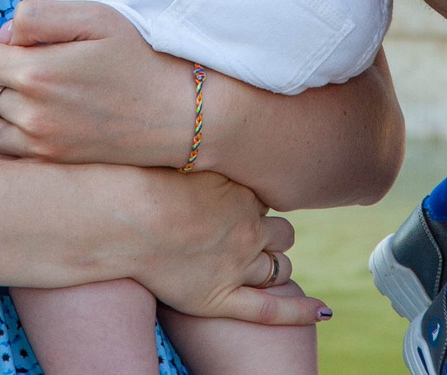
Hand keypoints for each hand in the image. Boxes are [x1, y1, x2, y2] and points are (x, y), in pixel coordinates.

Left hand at [0, 0, 192, 168]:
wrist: (177, 115)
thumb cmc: (139, 58)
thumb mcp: (96, 17)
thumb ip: (41, 15)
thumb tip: (4, 35)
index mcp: (38, 74)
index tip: (19, 43)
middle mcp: (32, 115)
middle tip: (26, 64)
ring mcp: (39, 146)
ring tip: (21, 93)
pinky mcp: (50, 166)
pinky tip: (22, 122)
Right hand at [119, 170, 317, 325]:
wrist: (123, 216)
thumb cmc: (143, 181)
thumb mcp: (186, 152)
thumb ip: (208, 151)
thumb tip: (211, 133)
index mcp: (243, 194)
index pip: (266, 199)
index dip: (254, 204)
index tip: (240, 203)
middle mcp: (248, 229)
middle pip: (281, 233)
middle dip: (271, 233)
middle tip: (248, 234)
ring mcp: (237, 265)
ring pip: (277, 267)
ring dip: (275, 264)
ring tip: (261, 264)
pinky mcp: (220, 298)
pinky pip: (271, 310)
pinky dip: (299, 311)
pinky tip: (323, 312)